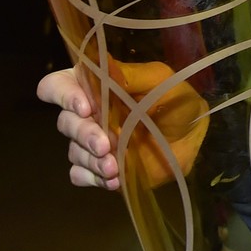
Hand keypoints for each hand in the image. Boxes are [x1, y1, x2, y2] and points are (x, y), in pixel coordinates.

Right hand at [39, 61, 210, 190]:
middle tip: (106, 144)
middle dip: (84, 134)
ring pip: (73, 151)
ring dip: (91, 159)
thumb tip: (106, 71)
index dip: (63, 95)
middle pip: (65, 122)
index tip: (85, 107)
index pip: (57, 85)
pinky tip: (113, 180)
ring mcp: (91, 142)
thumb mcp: (159, 80)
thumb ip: (131, 75)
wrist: (193, 135)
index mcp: (94, 86)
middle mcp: (87, 114)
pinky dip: (92, 178)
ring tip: (115, 166)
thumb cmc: (175, 99)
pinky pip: (80, 174)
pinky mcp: (99, 167)